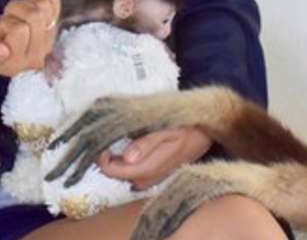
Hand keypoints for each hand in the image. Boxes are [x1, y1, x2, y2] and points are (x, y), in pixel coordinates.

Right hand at [0, 0, 60, 82]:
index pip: (20, 29)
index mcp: (17, 63)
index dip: (4, 25)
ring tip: (15, 16)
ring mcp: (49, 39)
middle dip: (15, 11)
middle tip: (6, 22)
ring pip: (44, 6)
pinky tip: (27, 8)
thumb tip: (3, 50)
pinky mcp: (54, 24)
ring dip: (26, 4)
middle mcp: (38, 55)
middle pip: (35, 15)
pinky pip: (53, 0)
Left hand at [98, 128, 213, 189]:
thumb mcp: (167, 131)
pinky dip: (125, 161)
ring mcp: (149, 179)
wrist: (204, 135)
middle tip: (106, 138)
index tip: (101, 143)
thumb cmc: (185, 128)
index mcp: (147, 169)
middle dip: (107, 158)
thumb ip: (146, 144)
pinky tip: (127, 147)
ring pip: (122, 173)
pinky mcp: (152, 175)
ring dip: (116, 159)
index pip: (113, 171)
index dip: (101, 158)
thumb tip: (126, 157)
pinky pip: (131, 171)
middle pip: (115, 174)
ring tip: (116, 140)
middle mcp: (146, 179)